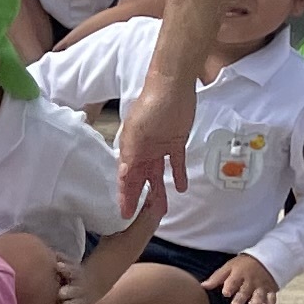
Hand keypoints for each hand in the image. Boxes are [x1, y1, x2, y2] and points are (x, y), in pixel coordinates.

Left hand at [58, 257, 95, 303]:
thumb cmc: (71, 275)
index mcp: (76, 275)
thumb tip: (54, 254)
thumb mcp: (70, 265)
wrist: (91, 287)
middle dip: (69, 291)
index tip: (58, 266)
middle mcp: (79, 288)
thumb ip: (62, 259)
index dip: (66, 268)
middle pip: (75, 290)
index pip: (72, 270)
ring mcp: (81, 300)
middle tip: (61, 292)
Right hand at [117, 73, 197, 220]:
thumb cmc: (151, 106)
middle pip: (140, 179)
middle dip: (139, 198)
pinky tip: (180, 188)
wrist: (173, 86)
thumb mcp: (137, 133)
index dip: (124, 196)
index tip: (124, 213)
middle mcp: (143, 150)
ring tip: (162, 209)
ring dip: (158, 190)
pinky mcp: (176, 142)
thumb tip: (122, 176)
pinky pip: (176, 163)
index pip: (125, 178)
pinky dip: (178, 175)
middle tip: (141, 218)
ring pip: (157, 174)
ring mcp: (159, 147)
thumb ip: (131, 155)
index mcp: (130, 148)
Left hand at [207, 255, 280, 303]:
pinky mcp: (270, 290)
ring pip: (259, 296)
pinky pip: (271, 299)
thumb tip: (202, 286)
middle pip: (245, 290)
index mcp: (239, 273)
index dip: (230, 286)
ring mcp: (261, 286)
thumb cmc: (242, 265)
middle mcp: (251, 280)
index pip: (233, 280)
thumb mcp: (229, 267)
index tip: (226, 293)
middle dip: (241, 298)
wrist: (265, 258)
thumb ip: (217, 278)